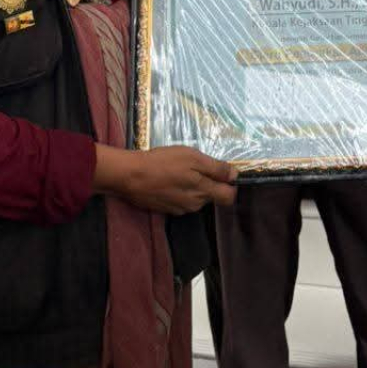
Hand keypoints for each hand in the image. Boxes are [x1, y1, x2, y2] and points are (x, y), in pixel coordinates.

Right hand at [99, 145, 237, 213]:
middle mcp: (194, 205)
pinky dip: (178, 190)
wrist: (131, 176)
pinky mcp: (166, 209)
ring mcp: (179, 209)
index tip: (222, 172)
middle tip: (193, 164)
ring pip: (195, 198)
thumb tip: (235, 175)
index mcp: (204, 193)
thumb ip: (216, 168)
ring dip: (192, 186)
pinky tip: (167, 179)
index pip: (229, 198)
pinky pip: (180, 199)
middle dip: (208, 182)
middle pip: (211, 196)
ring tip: (178, 170)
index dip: (230, 185)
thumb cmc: (163, 163)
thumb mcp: (193, 158)